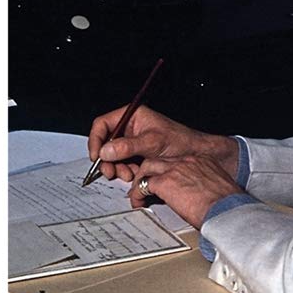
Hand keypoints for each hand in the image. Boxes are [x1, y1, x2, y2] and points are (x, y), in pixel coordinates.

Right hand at [87, 105, 238, 181]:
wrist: (196, 155)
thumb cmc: (180, 141)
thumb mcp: (153, 142)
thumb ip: (128, 146)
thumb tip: (106, 150)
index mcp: (131, 116)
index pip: (103, 124)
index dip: (96, 140)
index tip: (97, 155)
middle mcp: (130, 128)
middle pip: (105, 142)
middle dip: (107, 159)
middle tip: (110, 171)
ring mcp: (132, 143)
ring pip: (113, 156)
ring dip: (116, 168)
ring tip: (127, 174)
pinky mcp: (137, 155)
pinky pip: (122, 164)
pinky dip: (125, 172)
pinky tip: (134, 175)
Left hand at [129, 156, 242, 228]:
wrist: (228, 212)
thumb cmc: (228, 207)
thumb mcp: (218, 191)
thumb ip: (205, 188)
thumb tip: (198, 199)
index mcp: (202, 161)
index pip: (176, 161)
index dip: (166, 172)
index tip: (163, 182)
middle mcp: (188, 161)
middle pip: (159, 160)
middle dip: (149, 172)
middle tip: (144, 185)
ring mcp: (175, 169)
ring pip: (147, 168)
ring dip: (140, 181)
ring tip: (138, 194)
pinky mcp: (165, 182)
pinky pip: (143, 185)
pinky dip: (138, 194)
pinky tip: (138, 204)